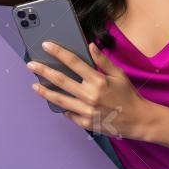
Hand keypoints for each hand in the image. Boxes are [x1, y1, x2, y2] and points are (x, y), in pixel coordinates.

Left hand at [26, 40, 152, 140]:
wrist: (138, 120)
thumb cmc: (128, 95)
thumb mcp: (119, 74)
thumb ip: (103, 61)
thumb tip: (90, 46)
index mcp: (98, 81)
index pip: (73, 62)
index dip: (58, 52)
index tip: (46, 46)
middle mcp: (89, 95)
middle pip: (61, 80)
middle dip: (44, 71)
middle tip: (31, 65)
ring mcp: (86, 111)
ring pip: (60, 99)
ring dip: (45, 91)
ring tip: (34, 85)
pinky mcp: (86, 123)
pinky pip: (69, 114)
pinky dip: (61, 107)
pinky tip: (54, 101)